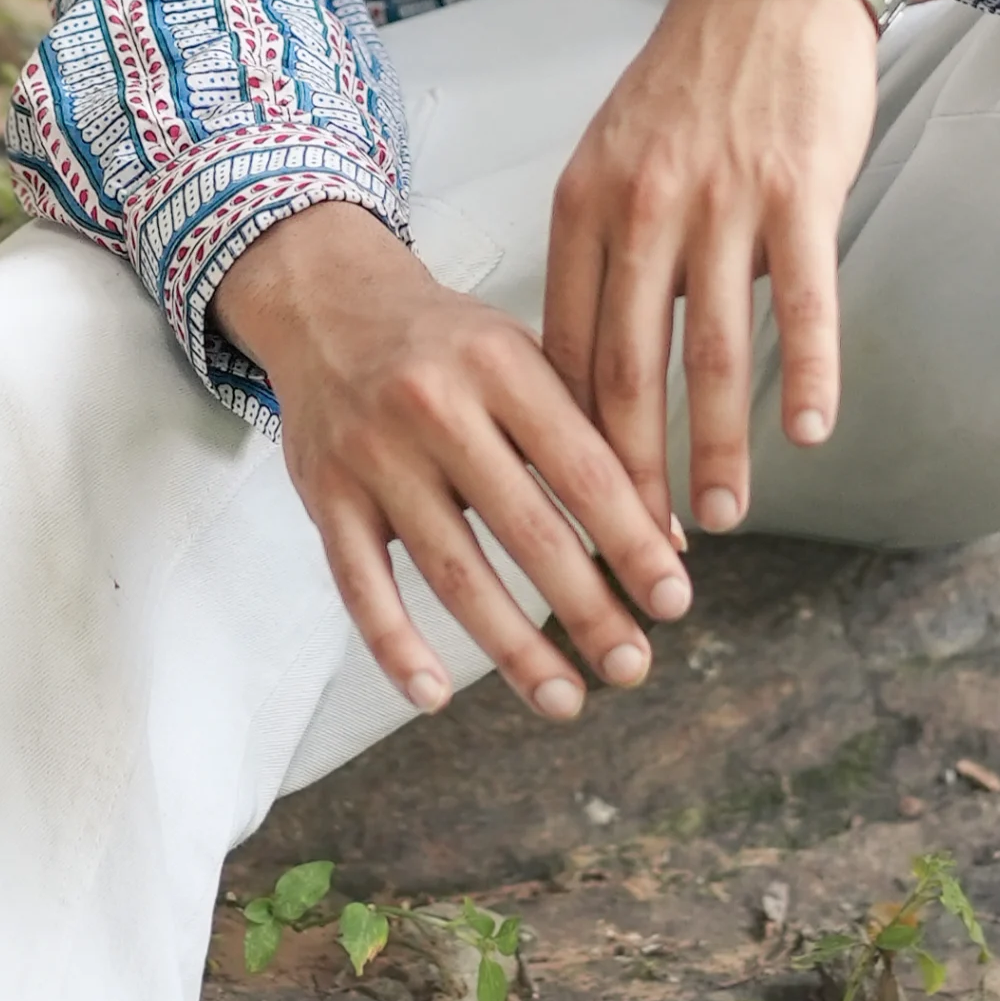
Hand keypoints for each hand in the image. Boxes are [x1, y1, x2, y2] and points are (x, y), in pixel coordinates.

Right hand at [214, 203, 691, 720]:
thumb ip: (593, 439)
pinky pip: (360, 584)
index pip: (583, 469)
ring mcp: (374, 454)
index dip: (633, 541)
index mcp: (502, 365)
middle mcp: (436, 406)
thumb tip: (668, 542)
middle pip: (526, 529)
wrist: (328, 302)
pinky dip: (395, 645)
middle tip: (631, 666)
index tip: (674, 601)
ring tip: (564, 698)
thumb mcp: (527, 361)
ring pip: (452, 570)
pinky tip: (436, 694)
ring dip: (513, 646)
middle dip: (587, 608)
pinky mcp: (326, 494)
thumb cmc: (448, 343)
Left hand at [540, 0, 879, 537]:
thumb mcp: (616, 156)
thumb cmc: (693, 84)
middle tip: (641, 556)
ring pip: (713, 352)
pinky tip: (809, 432)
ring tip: (719, 519)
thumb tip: (594, 364)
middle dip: (630, 476)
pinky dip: (805, 373)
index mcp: (585, 206)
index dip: (569, 445)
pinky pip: (803, 301)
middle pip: (627, 370)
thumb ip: (605, 251)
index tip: (576, 516)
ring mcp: (722, 200)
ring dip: (717, 448)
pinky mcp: (797, 191)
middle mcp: (643, 208)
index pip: (564, 351)